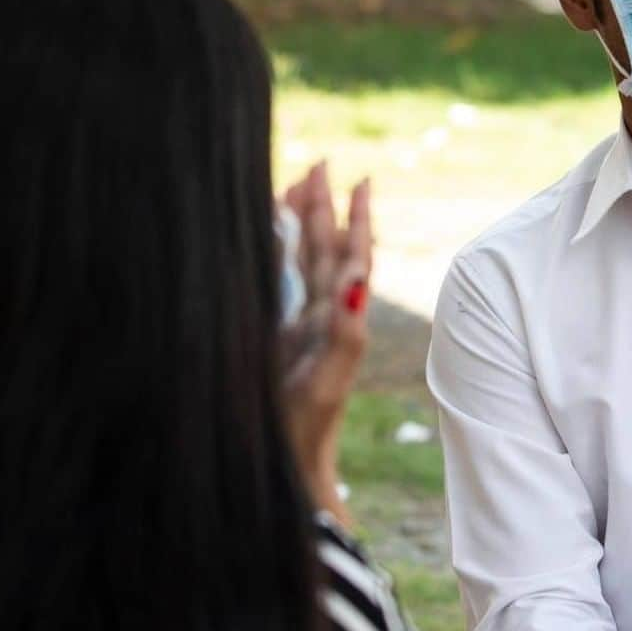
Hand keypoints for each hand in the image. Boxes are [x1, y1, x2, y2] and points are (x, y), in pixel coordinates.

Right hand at [280, 161, 371, 523]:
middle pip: (327, 248)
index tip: (358, 179)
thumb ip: (345, 332)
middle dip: (324, 206)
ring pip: (306, 261)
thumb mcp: (329, 380)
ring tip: (298, 184)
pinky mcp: (281, 336)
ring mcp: (302, 324)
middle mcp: (323, 314)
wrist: (289, 466)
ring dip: (304, 222)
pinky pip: (284, 282)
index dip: (354, 218)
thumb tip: (359, 279)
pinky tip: (272, 237)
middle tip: (320, 164)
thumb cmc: (307, 428)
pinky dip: (280, 253)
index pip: (350, 256)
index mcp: (339, 318)